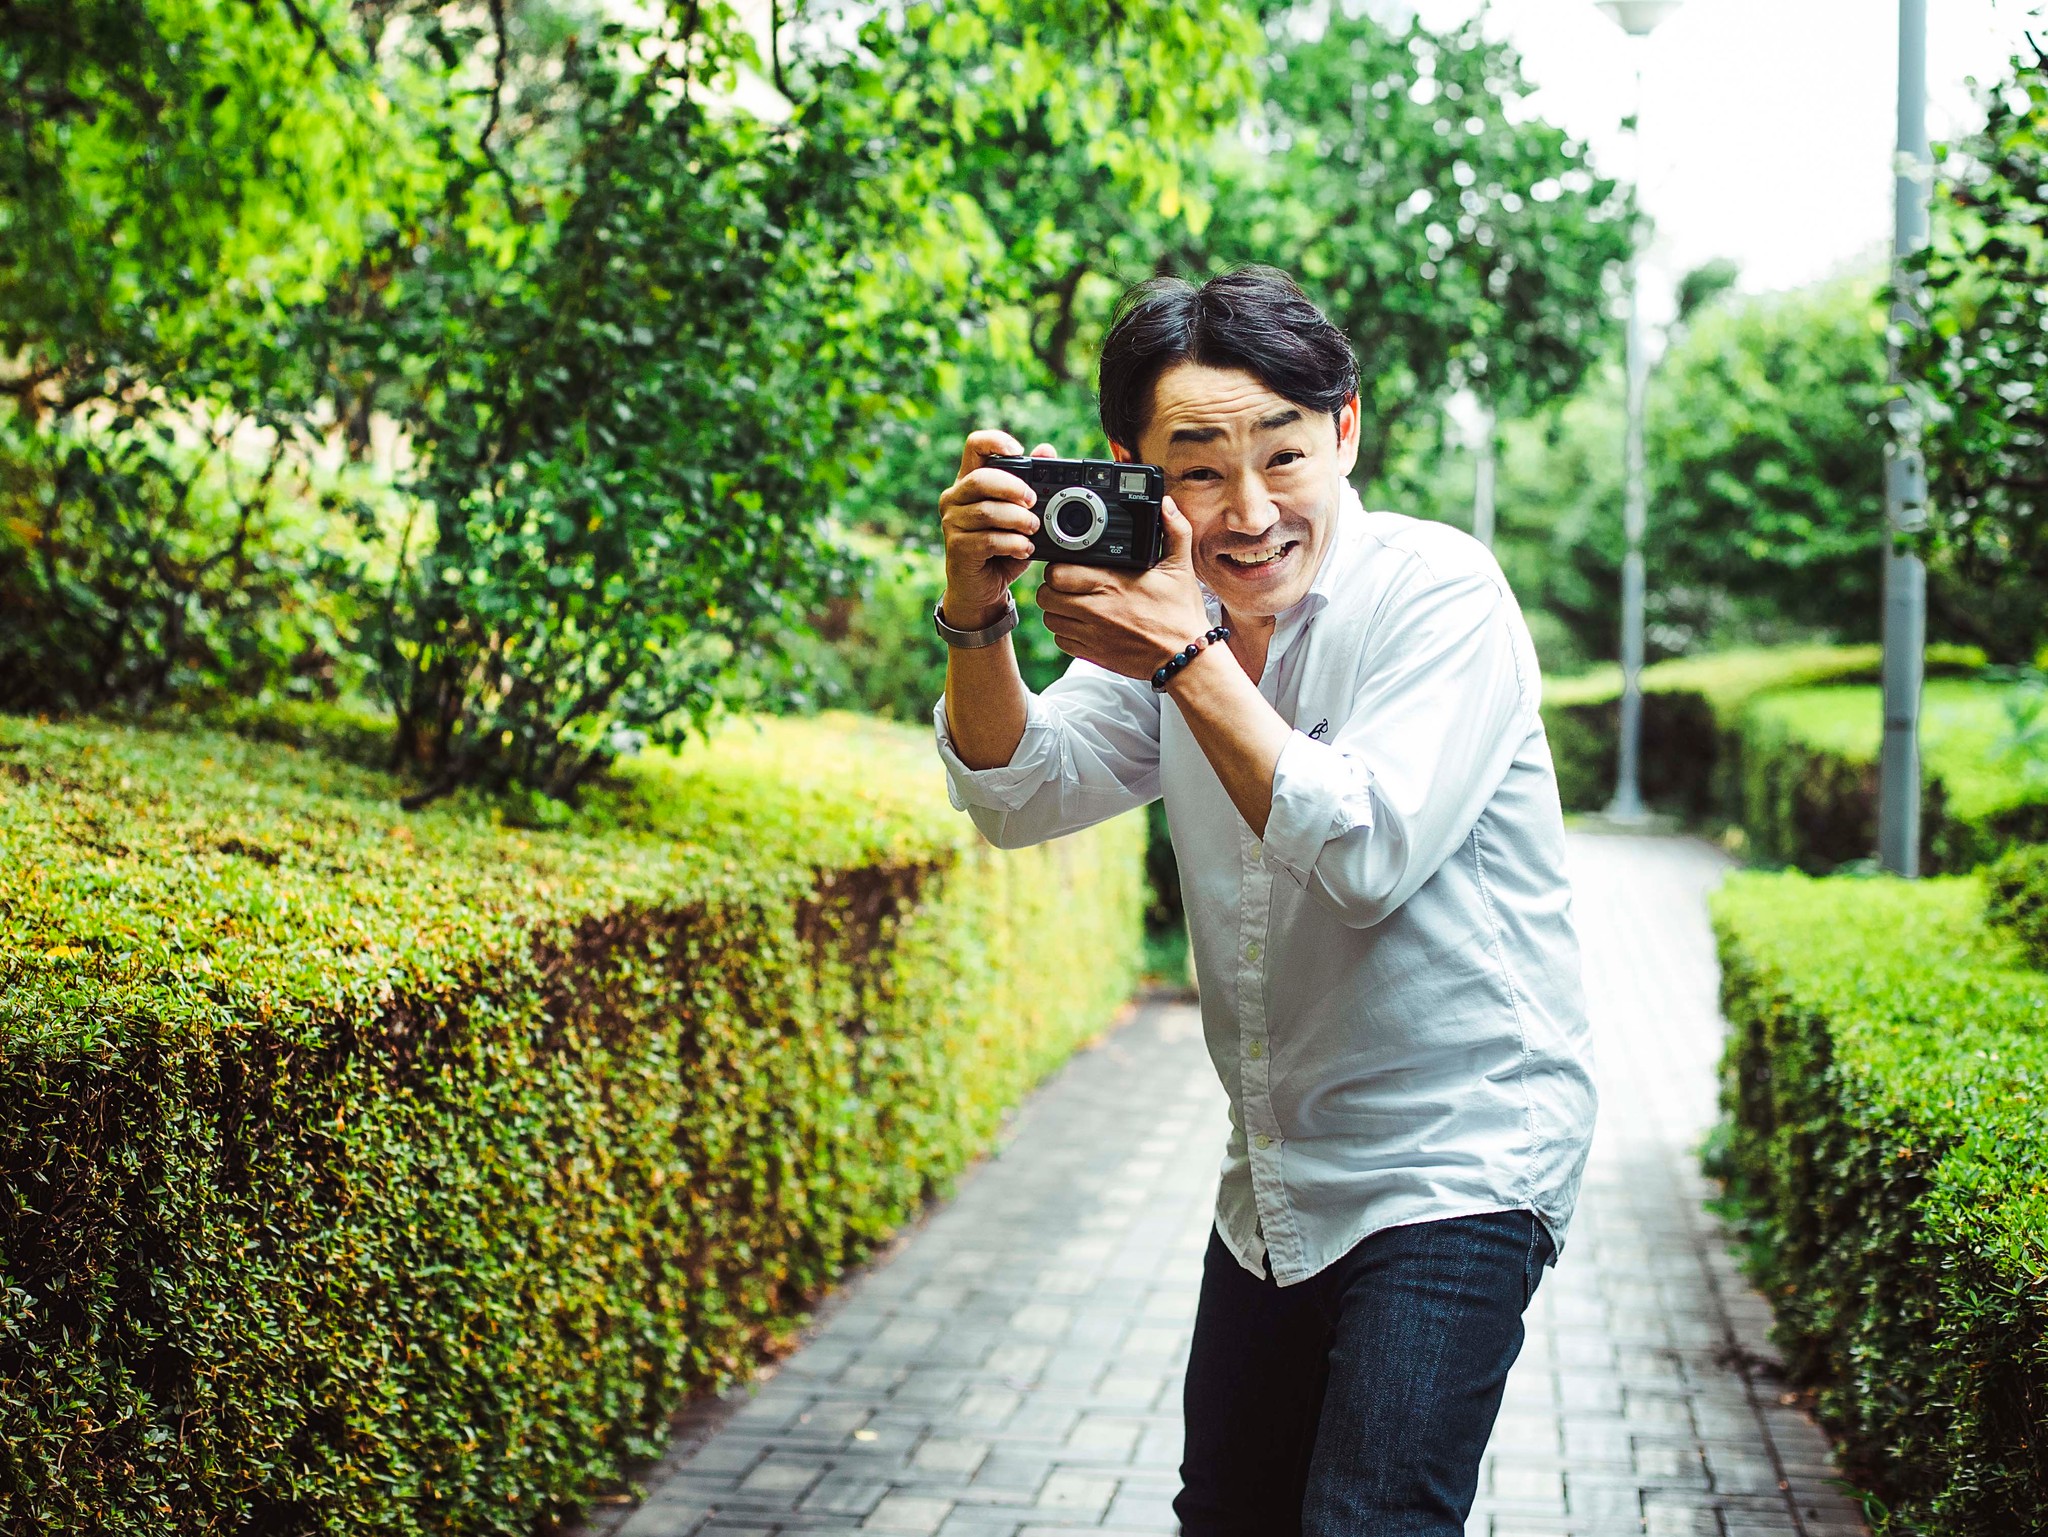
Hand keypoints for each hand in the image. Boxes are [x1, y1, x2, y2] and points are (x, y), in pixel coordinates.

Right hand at [939, 430, 1057, 629]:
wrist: (982, 590)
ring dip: (1018, 520)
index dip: (996, 441)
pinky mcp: (957, 548)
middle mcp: (954, 498)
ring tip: (1034, 529)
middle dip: (1014, 488)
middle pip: (981, 479)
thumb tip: (1047, 449)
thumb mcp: (1021, 514)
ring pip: (987, 511)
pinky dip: (1013, 543)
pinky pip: (987, 540)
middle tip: (1034, 502)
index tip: (1019, 451)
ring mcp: (951, 523)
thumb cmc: (1002, 548)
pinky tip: (1025, 549)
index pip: (975, 445)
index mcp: (969, 481)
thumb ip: (1032, 484)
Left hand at [1035, 497, 1209, 680]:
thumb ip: (1173, 531)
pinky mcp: (1092, 654)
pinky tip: (1082, 624)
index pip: (1057, 573)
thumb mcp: (1181, 568)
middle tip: (1068, 585)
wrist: (1185, 657)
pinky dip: (1066, 632)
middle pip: (1046, 595)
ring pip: (1050, 618)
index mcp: (1111, 583)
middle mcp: (1096, 609)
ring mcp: (1092, 634)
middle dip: (1053, 588)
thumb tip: (1167, 505)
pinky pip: (1061, 641)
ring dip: (1057, 610)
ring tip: (1074, 603)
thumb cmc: (1181, 613)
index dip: (1059, 567)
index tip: (1070, 566)